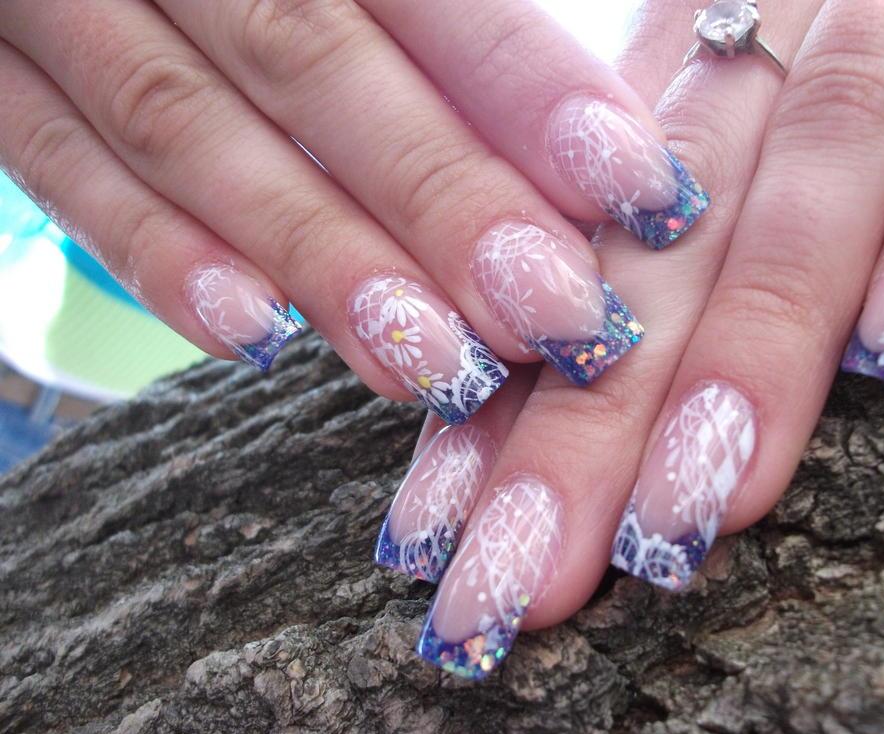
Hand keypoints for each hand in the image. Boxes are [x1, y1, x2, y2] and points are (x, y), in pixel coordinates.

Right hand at [0, 0, 704, 423]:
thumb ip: (446, 16)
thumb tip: (587, 129)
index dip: (528, 86)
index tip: (638, 189)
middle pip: (316, 63)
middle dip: (440, 198)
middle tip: (552, 312)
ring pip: (191, 132)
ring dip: (320, 257)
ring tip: (434, 364)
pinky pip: (60, 165)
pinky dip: (156, 254)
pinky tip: (253, 336)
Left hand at [376, 0, 883, 678]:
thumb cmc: (785, 84)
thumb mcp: (686, 160)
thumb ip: (615, 266)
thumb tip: (492, 412)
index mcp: (654, 121)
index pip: (555, 270)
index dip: (495, 409)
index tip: (435, 543)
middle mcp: (748, 79)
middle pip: (658, 256)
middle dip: (589, 429)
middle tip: (527, 583)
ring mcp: (883, 42)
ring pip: (805, 191)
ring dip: (752, 351)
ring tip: (689, 516)